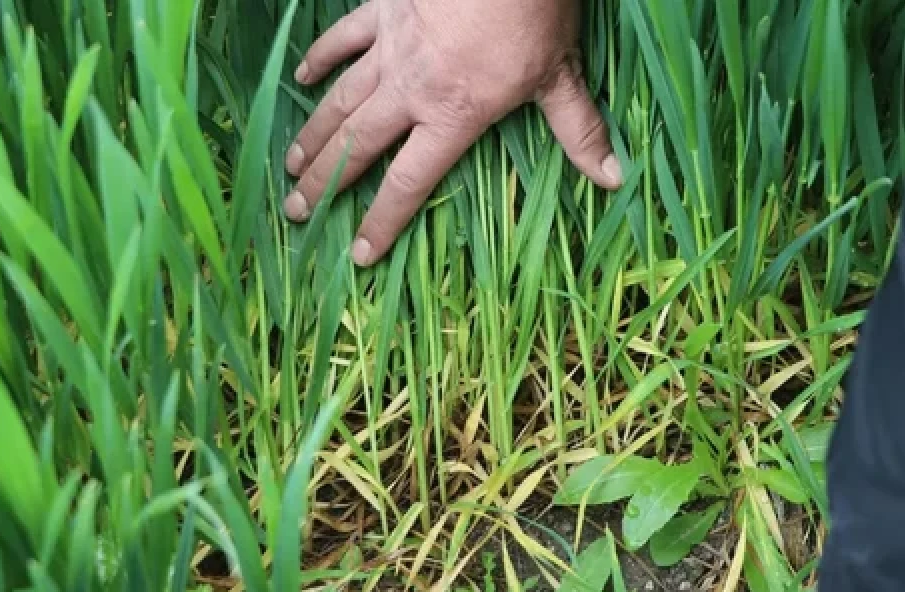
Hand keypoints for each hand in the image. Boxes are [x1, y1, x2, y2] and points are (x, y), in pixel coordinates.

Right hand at [284, 0, 622, 265]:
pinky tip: (302, 79)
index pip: (409, 182)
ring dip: (313, 134)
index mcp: (452, 115)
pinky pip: (343, 39)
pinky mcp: (383, 9)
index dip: (383, 221)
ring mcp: (391, 48)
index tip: (359, 253)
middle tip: (295, 212)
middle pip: (358, 146)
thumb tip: (614, 178)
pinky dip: (320, 59)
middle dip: (324, 184)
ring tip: (291, 165)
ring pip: (341, 100)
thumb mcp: (561, 75)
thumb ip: (580, 130)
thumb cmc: (535, 12)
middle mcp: (411, 90)